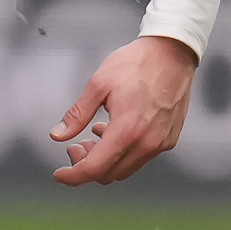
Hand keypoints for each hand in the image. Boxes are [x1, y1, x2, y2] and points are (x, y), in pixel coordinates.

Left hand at [49, 35, 197, 185]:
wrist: (172, 53)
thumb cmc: (137, 64)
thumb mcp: (98, 84)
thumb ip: (77, 114)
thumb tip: (58, 135)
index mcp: (127, 131)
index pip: (94, 169)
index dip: (72, 176)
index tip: (60, 174)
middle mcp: (147, 143)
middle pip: (109, 174)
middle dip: (86, 165)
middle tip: (75, 146)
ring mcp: (161, 143)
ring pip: (125, 169)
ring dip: (105, 160)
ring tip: (94, 135)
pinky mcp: (169, 139)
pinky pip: (141, 158)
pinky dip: (123, 152)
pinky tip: (114, 130)